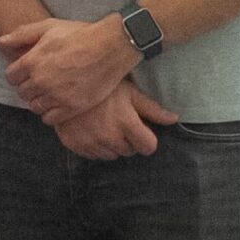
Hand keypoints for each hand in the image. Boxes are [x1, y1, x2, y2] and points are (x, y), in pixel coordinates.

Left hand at [0, 16, 139, 122]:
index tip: (27, 71)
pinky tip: (58, 103)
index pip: (11, 77)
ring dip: (39, 100)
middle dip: (28, 86)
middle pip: (23, 92)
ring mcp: (56, 96)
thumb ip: (22, 34)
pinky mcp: (71, 108)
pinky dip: (50, 113)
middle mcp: (41, 81)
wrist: (110, 47)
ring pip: (35, 107)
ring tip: (50, 92)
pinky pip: (50, 119)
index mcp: (32, 61)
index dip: (18, 74)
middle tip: (41, 81)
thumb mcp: (49, 27)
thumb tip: (1, 41)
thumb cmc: (80, 34)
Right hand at [53, 81, 180, 159]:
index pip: (148, 147)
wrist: (64, 83)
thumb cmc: (102, 86)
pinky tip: (92, 130)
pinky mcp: (75, 146)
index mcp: (126, 123)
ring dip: (112, 145)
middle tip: (120, 123)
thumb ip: (152, 109)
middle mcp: (109, 137)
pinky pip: (93, 155)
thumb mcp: (130, 93)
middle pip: (130, 152)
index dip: (147, 139)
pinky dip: (95, 146)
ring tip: (105, 125)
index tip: (142, 131)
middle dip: (129, 140)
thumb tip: (174, 119)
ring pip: (111, 156)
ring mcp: (91, 143)